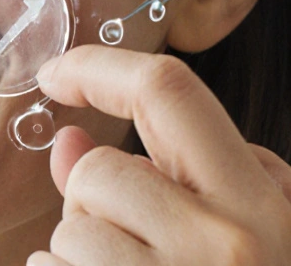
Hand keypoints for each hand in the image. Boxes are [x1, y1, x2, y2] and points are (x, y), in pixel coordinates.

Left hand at [25, 45, 290, 265]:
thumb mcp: (241, 229)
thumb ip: (165, 179)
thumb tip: (69, 141)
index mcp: (260, 202)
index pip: (168, 92)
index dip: (98, 67)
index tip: (54, 73)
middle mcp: (226, 240)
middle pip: (99, 170)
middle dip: (96, 198)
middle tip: (139, 243)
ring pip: (69, 231)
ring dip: (82, 256)